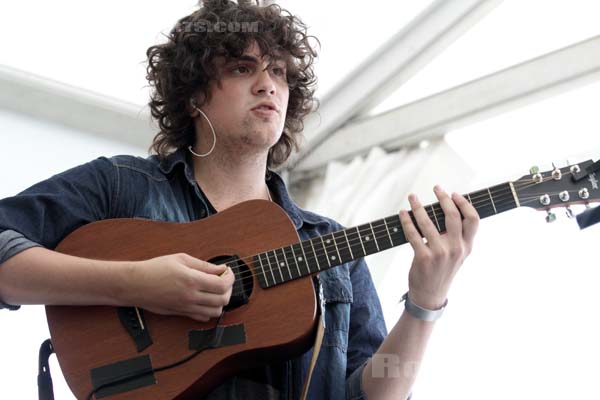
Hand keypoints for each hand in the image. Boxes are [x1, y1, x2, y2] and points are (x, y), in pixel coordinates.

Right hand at [124, 253, 233, 321]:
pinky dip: (209, 310)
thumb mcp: (181, 259)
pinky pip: (203, 317)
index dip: (230, 278)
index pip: (222, 284)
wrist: (135, 284)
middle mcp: (191, 296)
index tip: (228, 272)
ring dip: (221, 301)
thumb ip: (204, 265)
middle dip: (229, 289)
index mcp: (192, 280)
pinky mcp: (181, 313)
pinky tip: (205, 299)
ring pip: (215, 312)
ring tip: (216, 290)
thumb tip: (221, 269)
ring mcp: (186, 307)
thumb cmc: (155, 268)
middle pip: (223, 300)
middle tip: (224, 280)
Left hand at [399, 185, 478, 308]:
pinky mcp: (423, 257)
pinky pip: (413, 233)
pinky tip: (402, 214)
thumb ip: (457, 236)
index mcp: (467, 246)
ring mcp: (439, 253)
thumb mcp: (458, 255)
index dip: (464, 203)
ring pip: (428, 222)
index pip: (473, 219)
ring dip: (418, 206)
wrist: (430, 295)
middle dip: (443, 198)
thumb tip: (449, 209)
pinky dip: (406, 221)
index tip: (454, 193)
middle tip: (436, 188)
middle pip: (452, 216)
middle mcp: (456, 249)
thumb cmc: (442, 271)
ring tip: (412, 197)